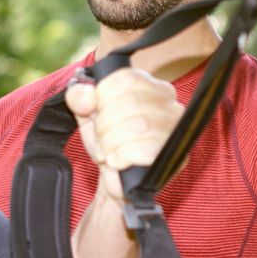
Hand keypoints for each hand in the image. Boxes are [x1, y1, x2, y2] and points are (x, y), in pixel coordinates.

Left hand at [66, 68, 182, 201]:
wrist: (115, 179)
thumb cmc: (108, 142)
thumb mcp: (86, 116)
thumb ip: (79, 97)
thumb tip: (86, 95)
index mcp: (150, 86)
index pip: (127, 78)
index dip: (103, 96)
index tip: (96, 112)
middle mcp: (169, 103)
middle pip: (131, 101)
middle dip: (105, 123)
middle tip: (101, 139)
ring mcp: (175, 129)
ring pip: (139, 125)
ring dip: (112, 141)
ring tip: (107, 152)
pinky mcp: (176, 156)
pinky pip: (147, 149)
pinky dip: (123, 156)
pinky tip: (116, 161)